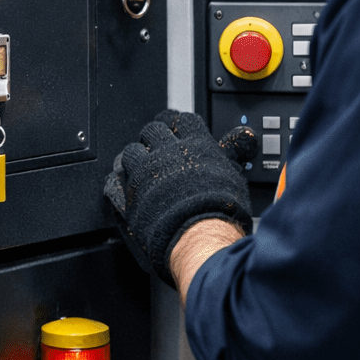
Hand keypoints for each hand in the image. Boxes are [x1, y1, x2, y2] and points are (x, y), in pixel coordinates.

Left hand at [103, 110, 254, 286]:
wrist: (200, 239)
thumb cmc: (222, 212)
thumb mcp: (234, 174)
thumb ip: (233, 151)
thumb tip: (244, 136)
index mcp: (194, 145)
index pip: (183, 120)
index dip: (180, 125)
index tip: (179, 130)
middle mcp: (166, 154)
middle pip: (153, 130)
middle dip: (155, 137)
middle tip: (159, 149)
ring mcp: (144, 174)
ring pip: (130, 152)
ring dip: (135, 158)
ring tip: (142, 169)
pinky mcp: (129, 196)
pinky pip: (114, 181)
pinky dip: (118, 183)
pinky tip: (124, 187)